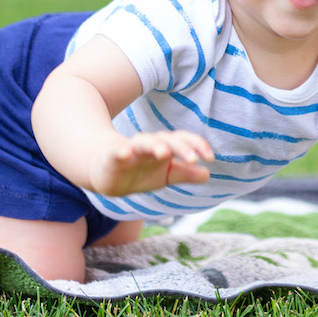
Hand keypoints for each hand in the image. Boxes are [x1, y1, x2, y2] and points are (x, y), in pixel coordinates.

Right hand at [89, 131, 212, 195]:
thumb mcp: (164, 176)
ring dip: (155, 146)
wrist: (106, 174)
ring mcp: (131, 148)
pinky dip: (122, 151)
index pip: (183, 141)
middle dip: (181, 147)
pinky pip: (118, 151)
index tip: (210, 158)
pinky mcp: (113, 156)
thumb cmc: (140, 171)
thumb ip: (185, 174)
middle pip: (168, 140)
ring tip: (164, 154)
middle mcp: (150, 145)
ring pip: (145, 142)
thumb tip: (207, 174)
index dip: (197, 146)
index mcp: (164, 148)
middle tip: (193, 159)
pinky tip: (127, 153)